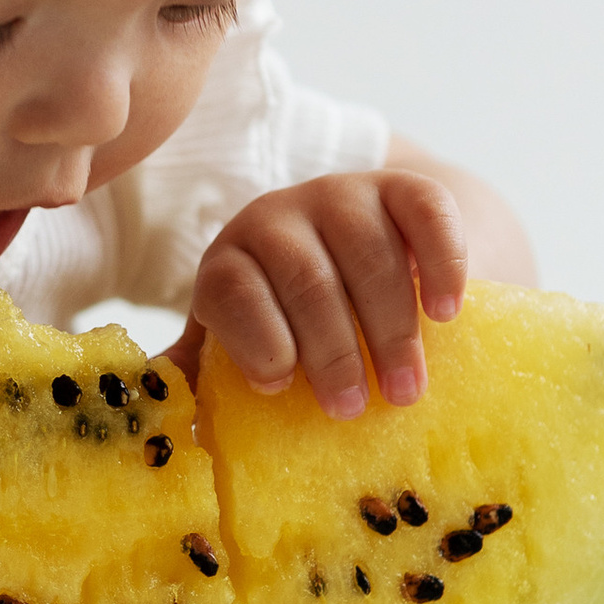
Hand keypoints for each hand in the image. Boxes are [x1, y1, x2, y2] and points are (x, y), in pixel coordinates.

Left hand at [181, 170, 468, 419]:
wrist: (362, 250)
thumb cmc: (289, 316)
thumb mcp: (239, 340)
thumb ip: (201, 372)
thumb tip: (157, 416)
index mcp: (228, 261)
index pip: (231, 290)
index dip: (255, 339)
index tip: (280, 387)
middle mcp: (277, 217)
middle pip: (305, 279)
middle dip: (331, 350)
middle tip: (354, 408)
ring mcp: (341, 195)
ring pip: (367, 253)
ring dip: (390, 328)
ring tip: (403, 388)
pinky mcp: (400, 186)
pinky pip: (425, 212)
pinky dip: (440, 261)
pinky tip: (446, 311)